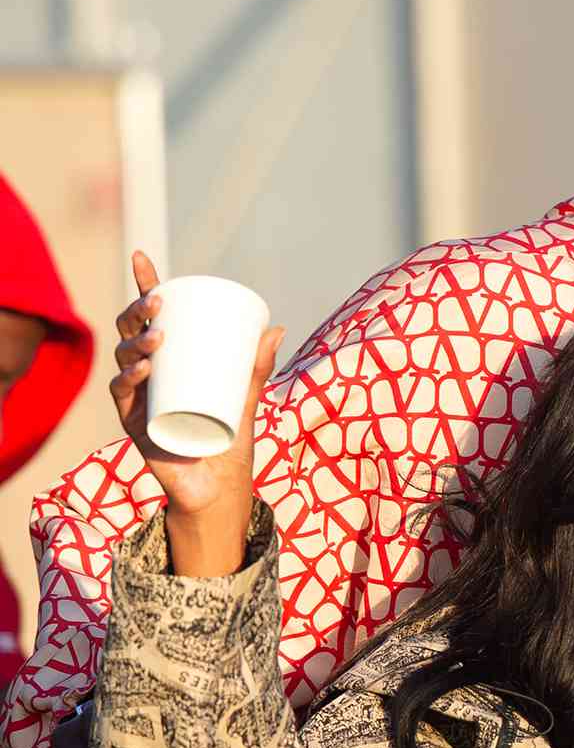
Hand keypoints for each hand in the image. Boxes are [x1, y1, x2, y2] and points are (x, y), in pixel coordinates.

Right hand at [110, 251, 282, 571]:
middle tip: (159, 302)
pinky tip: (144, 369)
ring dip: (137, 342)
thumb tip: (277, 328)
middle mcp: (147, 376)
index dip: (143, 286)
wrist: (218, 490)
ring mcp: (137, 398)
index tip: (143, 258)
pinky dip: (130, 379)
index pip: (150, 317)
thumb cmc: (229, 443)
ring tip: (159, 337)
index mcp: (169, 363)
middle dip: (138, 311)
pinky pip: (123, 394)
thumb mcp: (246, 401)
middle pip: (131, 331)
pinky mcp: (134, 423)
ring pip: (124, 358)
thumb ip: (257, 368)